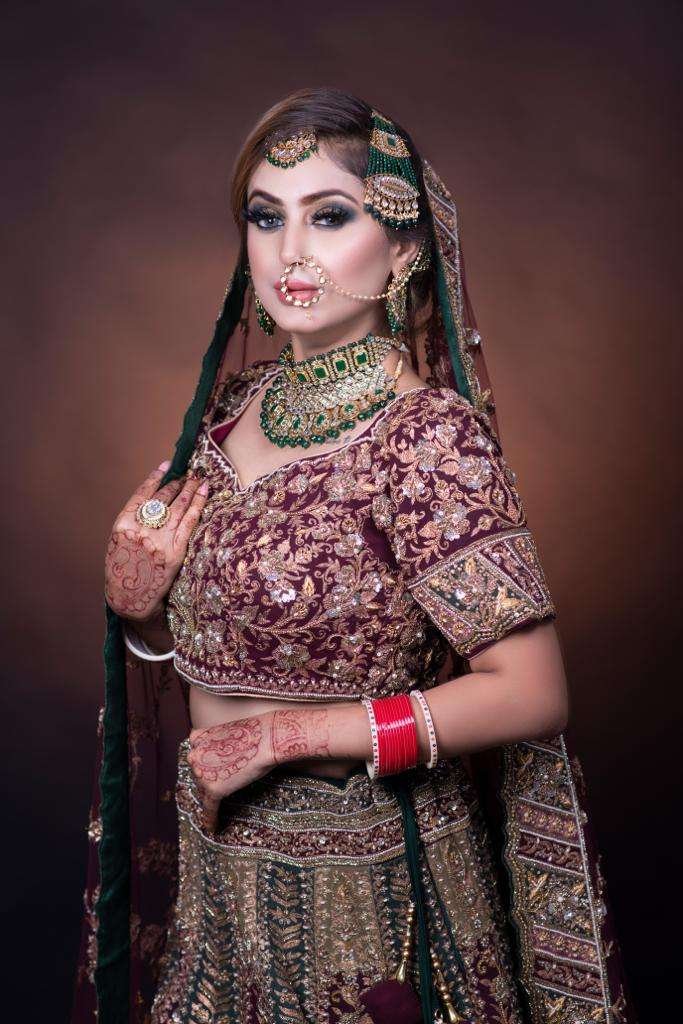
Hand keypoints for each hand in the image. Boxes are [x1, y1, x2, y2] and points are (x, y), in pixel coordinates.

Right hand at [104, 460, 209, 620]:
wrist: (130, 597)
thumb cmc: (124, 567)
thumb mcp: (119, 541)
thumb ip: (133, 520)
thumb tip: (154, 497)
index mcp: (123, 525)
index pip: (142, 494)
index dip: (156, 477)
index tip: (167, 465)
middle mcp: (141, 530)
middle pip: (163, 498)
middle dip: (177, 484)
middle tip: (187, 475)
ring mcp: (159, 541)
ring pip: (178, 506)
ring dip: (190, 490)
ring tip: (198, 480)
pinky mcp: (175, 551)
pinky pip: (189, 522)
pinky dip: (198, 505)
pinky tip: (203, 494)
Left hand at [187, 707, 332, 830]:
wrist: (266, 739)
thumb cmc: (254, 733)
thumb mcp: (228, 733)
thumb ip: (218, 746)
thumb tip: (221, 760)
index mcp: (197, 738)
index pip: (197, 758)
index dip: (205, 767)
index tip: (208, 774)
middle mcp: (194, 756)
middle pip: (198, 775)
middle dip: (208, 780)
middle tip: (223, 785)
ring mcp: (202, 774)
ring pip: (204, 791)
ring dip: (212, 796)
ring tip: (221, 803)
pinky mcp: (213, 790)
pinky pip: (209, 809)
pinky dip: (211, 819)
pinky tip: (213, 827)